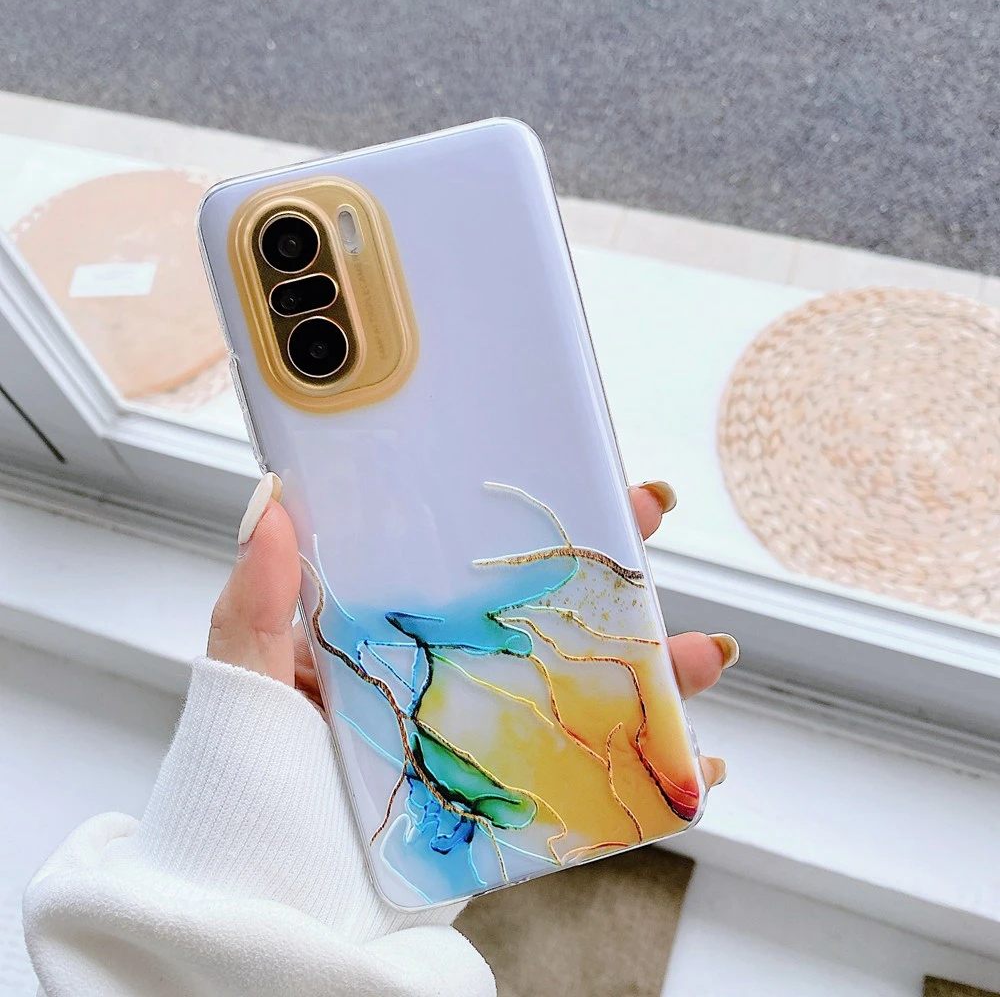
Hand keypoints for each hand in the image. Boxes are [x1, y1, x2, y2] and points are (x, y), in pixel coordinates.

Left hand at [208, 474, 735, 789]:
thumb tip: (271, 501)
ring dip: (659, 671)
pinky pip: (596, 782)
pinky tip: (699, 766)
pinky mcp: (513, 802)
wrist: (275, 905)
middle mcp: (454, 677)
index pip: (477, 558)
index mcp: (401, 634)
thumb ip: (256, 598)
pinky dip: (657, 776)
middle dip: (610, 567)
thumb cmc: (251, 785)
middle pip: (549, 615)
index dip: (533, 515)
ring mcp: (490, 739)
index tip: (582, 473)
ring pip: (590, 693)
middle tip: (651, 517)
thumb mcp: (247, 678)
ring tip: (708, 654)